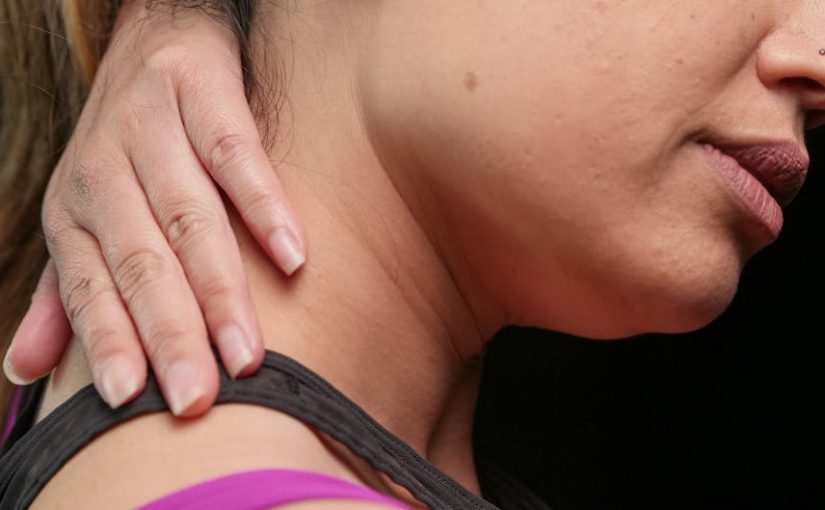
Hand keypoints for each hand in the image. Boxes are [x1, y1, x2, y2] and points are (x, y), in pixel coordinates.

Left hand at [3, 2, 305, 415]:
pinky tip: (293, 256)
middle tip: (199, 398)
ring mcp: (150, 128)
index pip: (88, 288)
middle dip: (171, 336)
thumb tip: (22, 370)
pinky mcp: (199, 90)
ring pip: (187, 219)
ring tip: (248, 352)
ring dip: (218, 290)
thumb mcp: (81, 215)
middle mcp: (103, 172)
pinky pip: (233, 154)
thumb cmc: (124, 145)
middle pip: (141, 265)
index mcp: (72, 211)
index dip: (109, 344)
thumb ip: (62, 293)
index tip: (133, 402)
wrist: (153, 35)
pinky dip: (262, 204)